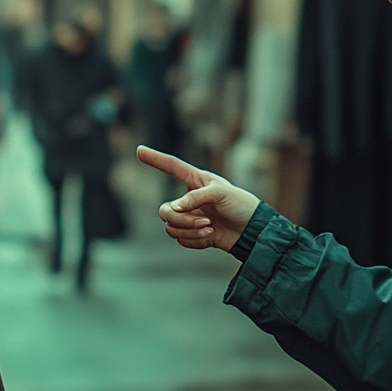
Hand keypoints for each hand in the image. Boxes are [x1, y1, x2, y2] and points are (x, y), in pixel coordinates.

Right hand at [136, 145, 260, 251]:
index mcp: (196, 181)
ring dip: (189, 230)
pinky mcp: (193, 235)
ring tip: (210, 229)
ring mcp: (189, 218)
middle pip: (164, 210)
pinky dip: (194, 240)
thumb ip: (196, 197)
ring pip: (170, 227)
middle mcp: (188, 199)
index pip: (172, 167)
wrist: (252, 232)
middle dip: (181, 219)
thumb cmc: (240, 205)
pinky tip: (210, 237)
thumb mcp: (221, 194)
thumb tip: (175, 208)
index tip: (139, 150)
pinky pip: (180, 239)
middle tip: (204, 222)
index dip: (155, 159)